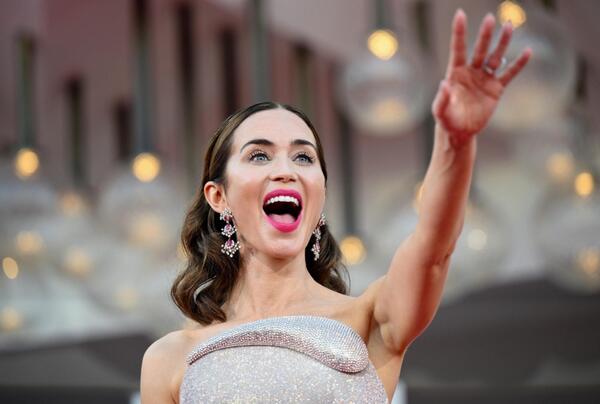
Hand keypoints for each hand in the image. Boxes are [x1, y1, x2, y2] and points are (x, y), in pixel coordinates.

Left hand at [432, 9, 531, 145]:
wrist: (460, 132)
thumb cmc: (447, 120)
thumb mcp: (440, 111)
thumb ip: (441, 98)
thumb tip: (444, 83)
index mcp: (455, 73)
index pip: (458, 48)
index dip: (459, 32)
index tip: (460, 14)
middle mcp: (471, 72)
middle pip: (479, 49)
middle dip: (484, 35)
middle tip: (490, 18)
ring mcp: (484, 79)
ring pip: (495, 57)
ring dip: (502, 43)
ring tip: (509, 26)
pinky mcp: (495, 89)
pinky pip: (509, 74)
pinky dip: (518, 64)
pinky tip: (528, 52)